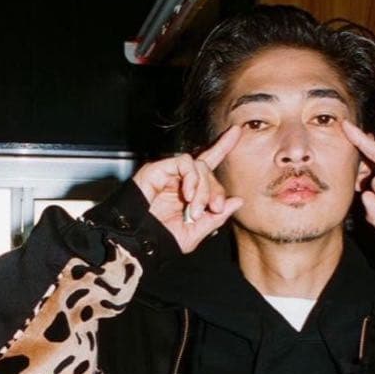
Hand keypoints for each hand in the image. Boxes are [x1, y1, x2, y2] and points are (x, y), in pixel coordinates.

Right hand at [132, 126, 244, 252]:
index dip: (222, 147)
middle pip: (208, 169)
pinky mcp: (158, 168)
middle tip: (213, 209)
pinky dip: (191, 179)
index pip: (209, 165)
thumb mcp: (195, 232)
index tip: (237, 131)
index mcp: (189, 191)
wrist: (136, 242)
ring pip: (198, 165)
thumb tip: (238, 201)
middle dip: (215, 190)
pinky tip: (187, 196)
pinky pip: (184, 162)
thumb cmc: (161, 240)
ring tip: (194, 210)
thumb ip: (216, 217)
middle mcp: (180, 179)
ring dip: (203, 189)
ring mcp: (169, 173)